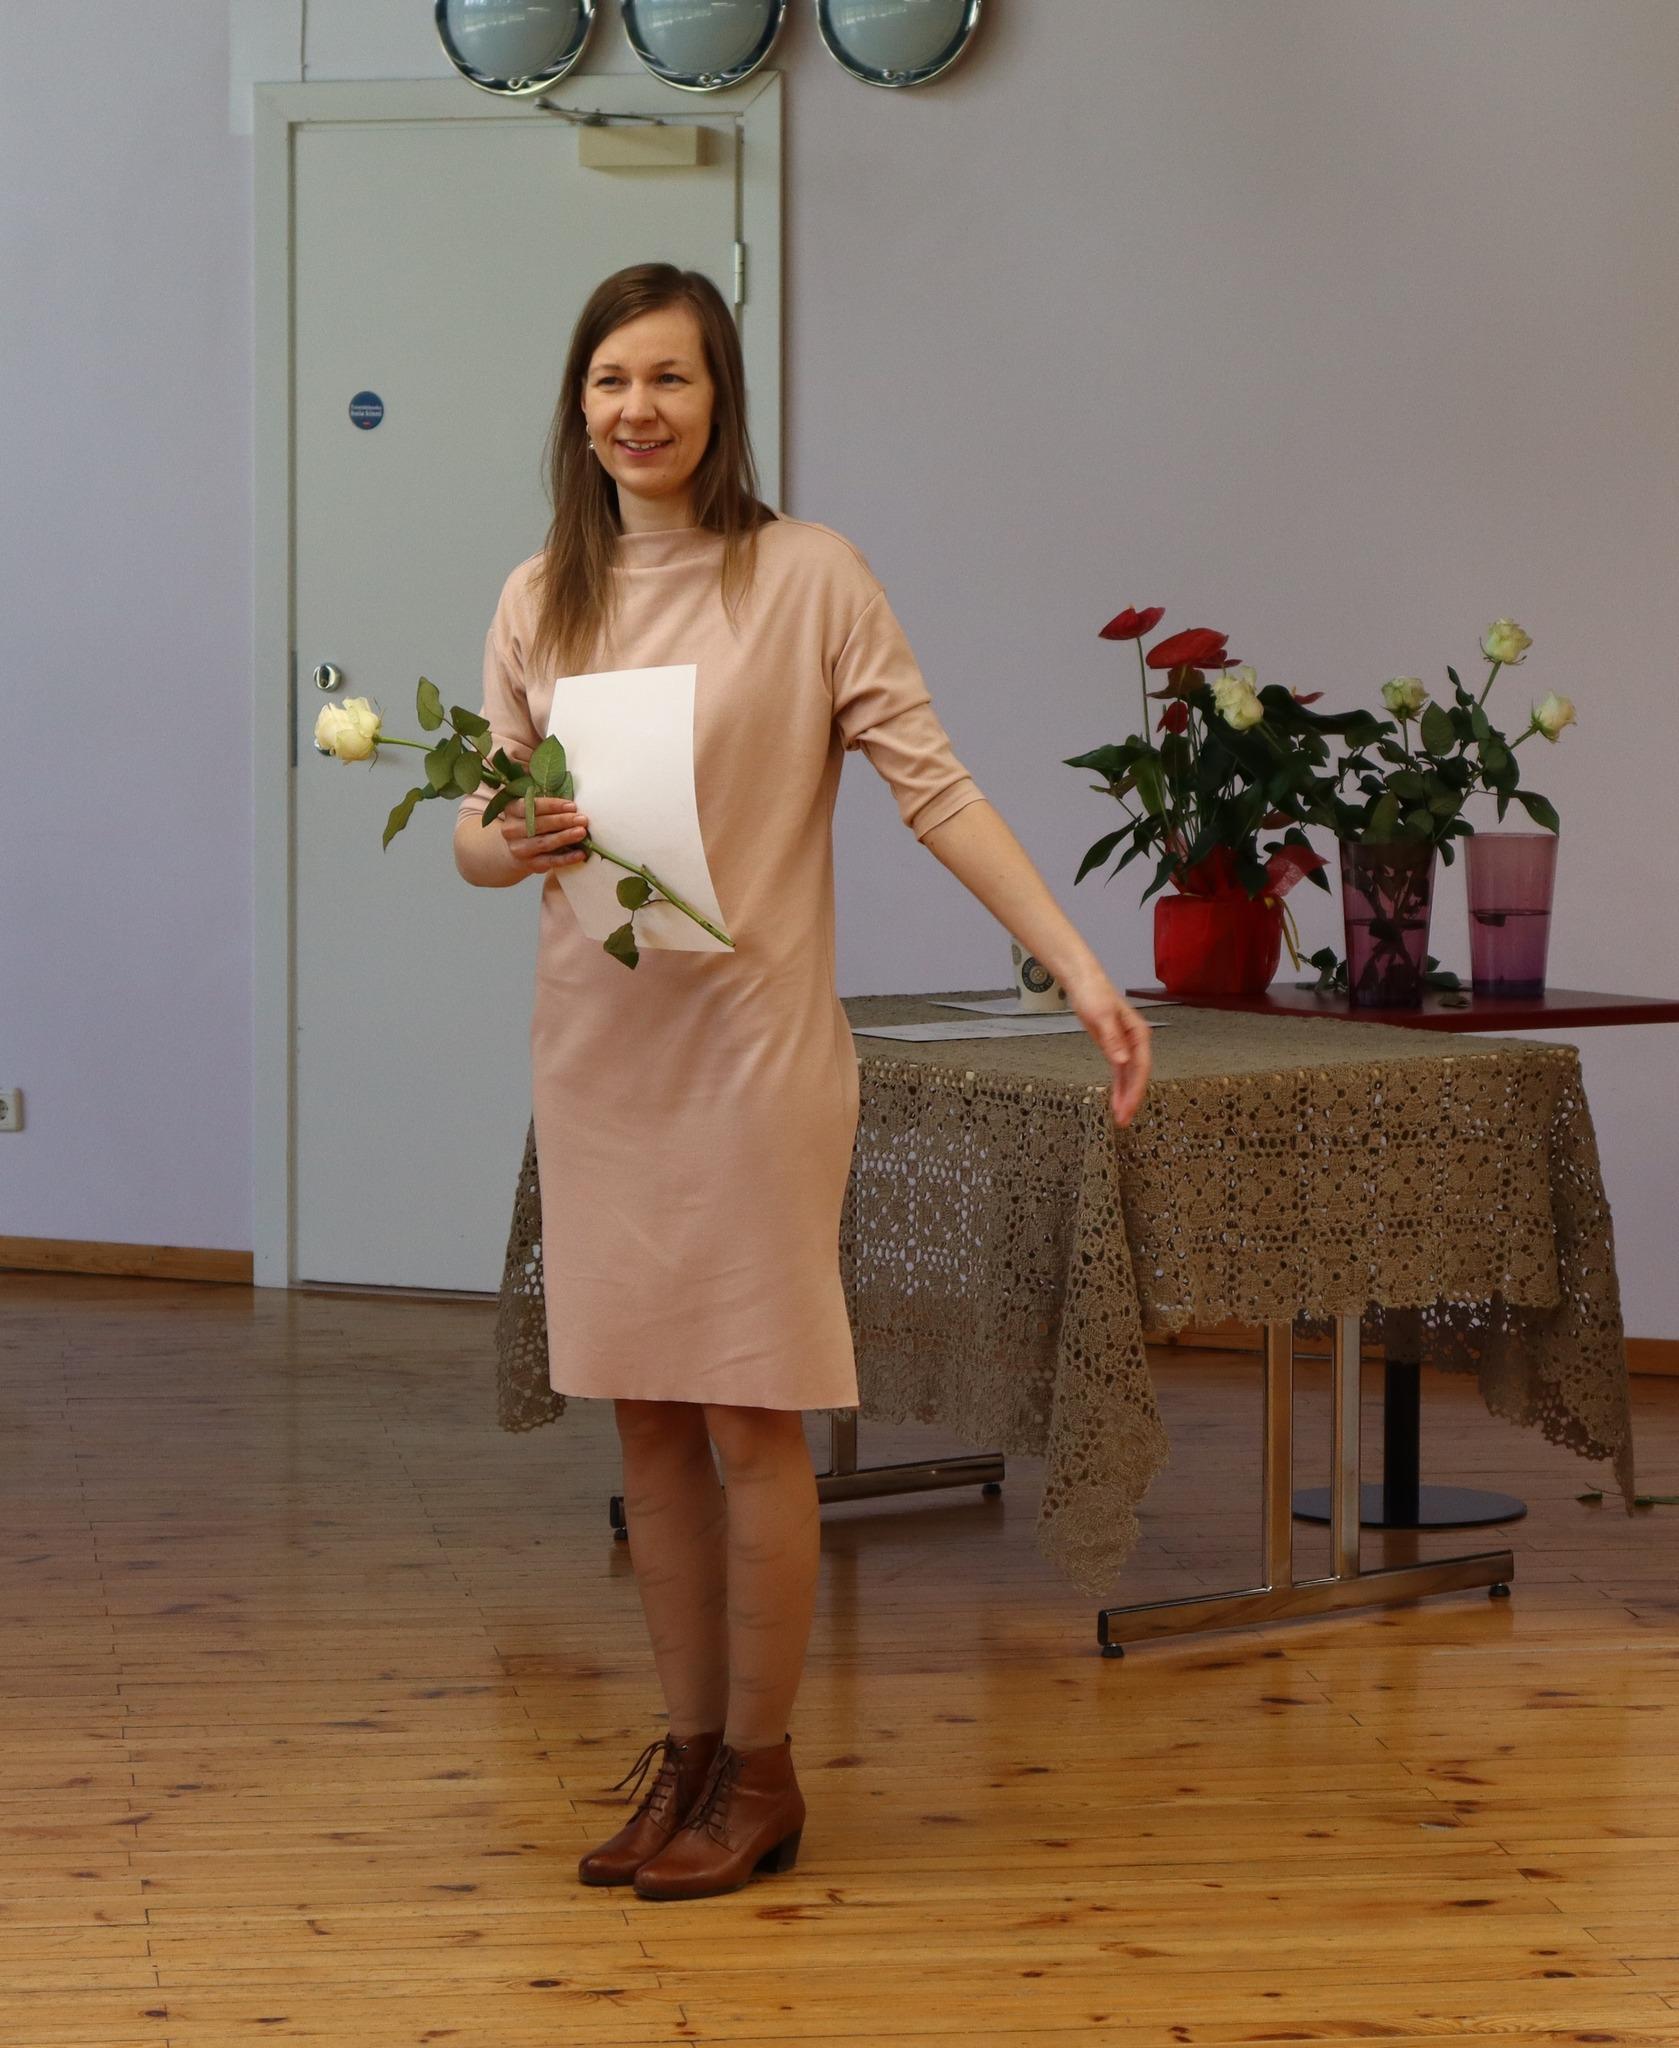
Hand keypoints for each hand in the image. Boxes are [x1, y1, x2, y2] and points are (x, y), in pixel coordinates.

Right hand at [500, 794, 589, 873]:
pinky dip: (566, 858)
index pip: (531, 806)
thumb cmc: (532, 821)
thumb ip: (542, 794)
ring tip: (582, 832)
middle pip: (538, 825)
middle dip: (562, 821)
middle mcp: (511, 830)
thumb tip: (560, 778)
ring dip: (565, 837)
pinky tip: (580, 854)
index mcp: (511, 810)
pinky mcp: (529, 864)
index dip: (552, 806)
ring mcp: (519, 849)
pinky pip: (550, 861)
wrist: (518, 849)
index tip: (572, 806)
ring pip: (544, 843)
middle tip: (582, 819)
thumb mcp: (532, 805)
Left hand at [1067, 972, 1152, 1126]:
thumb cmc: (1094, 994)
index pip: (1140, 1067)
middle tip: (1123, 1120)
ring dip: (1125, 1096)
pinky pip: (1119, 1071)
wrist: (1083, 982)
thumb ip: (1112, 1039)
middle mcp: (1136, 1042)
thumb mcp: (1101, 1016)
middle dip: (1131, 1098)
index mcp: (1138, 1034)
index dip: (1135, 1089)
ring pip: (1128, 1076)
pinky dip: (1118, 1086)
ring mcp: (1125, 1045)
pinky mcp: (1113, 1047)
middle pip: (1137, 1075)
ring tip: (1121, 1117)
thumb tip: (1122, 1061)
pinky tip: (1116, 1100)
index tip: (1128, 1108)